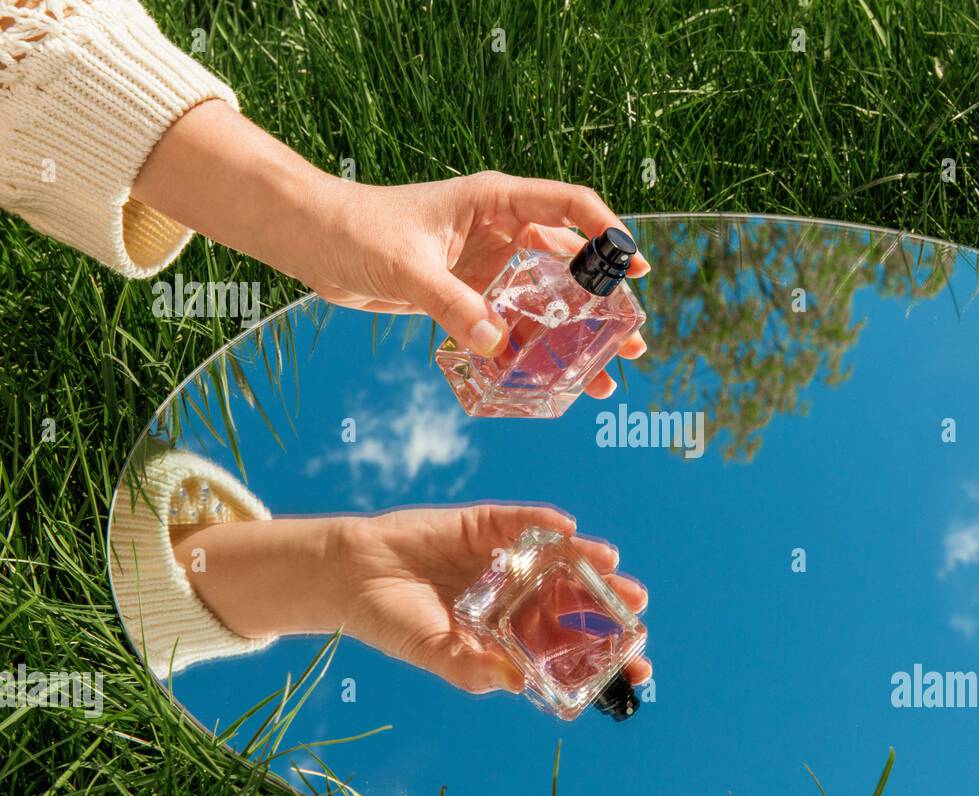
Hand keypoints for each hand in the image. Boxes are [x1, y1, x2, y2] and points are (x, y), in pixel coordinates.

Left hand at [307, 172, 649, 399]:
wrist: (312, 240)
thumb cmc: (355, 230)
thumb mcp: (407, 266)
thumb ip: (452, 304)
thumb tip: (497, 342)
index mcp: (495, 200)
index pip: (569, 206)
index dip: (609, 233)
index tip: (635, 267)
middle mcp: (500, 231)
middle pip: (569, 263)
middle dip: (603, 303)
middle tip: (631, 338)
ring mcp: (487, 265)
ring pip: (544, 302)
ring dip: (572, 337)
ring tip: (604, 374)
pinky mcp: (467, 295)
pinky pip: (509, 325)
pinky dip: (528, 352)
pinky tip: (546, 382)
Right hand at [332, 504, 651, 693]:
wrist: (350, 575)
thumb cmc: (393, 622)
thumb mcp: (433, 653)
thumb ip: (473, 669)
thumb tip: (518, 683)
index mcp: (509, 633)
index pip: (567, 647)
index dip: (603, 656)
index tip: (640, 668)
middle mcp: (515, 595)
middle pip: (573, 600)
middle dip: (607, 606)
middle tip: (637, 608)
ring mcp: (503, 559)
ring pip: (558, 560)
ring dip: (587, 562)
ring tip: (613, 567)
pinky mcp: (485, 525)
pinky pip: (522, 523)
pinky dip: (545, 524)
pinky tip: (568, 529)